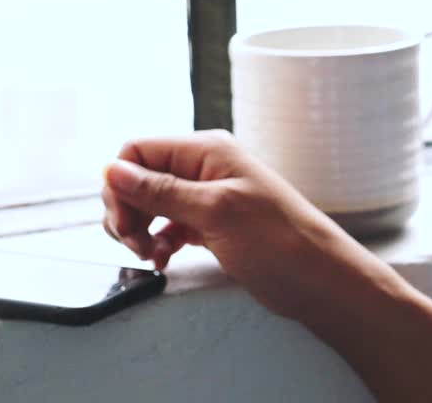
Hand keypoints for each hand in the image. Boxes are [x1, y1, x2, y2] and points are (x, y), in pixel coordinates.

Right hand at [101, 129, 353, 318]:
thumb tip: (112, 169)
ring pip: (151, 205)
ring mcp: (209, 197)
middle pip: (139, 179)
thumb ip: (161, 191)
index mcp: (206, 151)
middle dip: (128, 212)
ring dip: (141, 230)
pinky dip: (159, 242)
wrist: (319, 279)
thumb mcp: (215, 212)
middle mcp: (205, 168)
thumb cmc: (279, 241)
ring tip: (152, 256)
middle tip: (136, 244)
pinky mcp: (213, 225)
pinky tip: (163, 260)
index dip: (121, 184)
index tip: (124, 221)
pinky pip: (169, 226)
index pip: (138, 151)